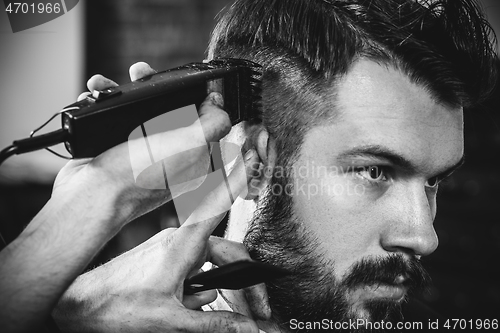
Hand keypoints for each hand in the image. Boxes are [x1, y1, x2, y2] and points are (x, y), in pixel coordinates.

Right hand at [53, 62, 231, 229]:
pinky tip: (94, 100)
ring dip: (123, 92)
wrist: (90, 194)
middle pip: (170, 109)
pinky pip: (114, 119)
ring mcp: (142, 152)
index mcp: (193, 156)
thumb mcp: (190, 146)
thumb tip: (218, 103)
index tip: (181, 80)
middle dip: (154, 87)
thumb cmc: (138, 176)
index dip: (194, 94)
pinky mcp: (116, 150)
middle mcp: (169, 154)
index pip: (203, 119)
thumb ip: (212, 124)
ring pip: (139, 110)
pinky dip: (104, 105)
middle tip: (139, 74)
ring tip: (106, 86)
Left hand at [53, 148, 268, 332]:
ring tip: (204, 310)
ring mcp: (170, 248)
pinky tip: (186, 304)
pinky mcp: (163, 256)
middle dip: (241, 280)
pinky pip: (192, 267)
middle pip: (224, 251)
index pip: (217, 206)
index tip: (249, 158)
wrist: (82, 307)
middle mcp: (178, 240)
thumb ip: (215, 323)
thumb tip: (246, 328)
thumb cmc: (116, 306)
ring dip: (213, 288)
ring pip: (208, 263)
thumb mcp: (172, 320)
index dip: (237, 182)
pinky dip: (196, 288)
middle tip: (257, 306)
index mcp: (182, 245)